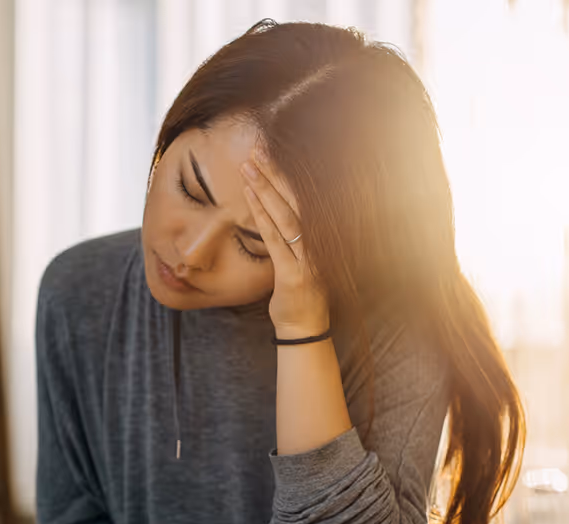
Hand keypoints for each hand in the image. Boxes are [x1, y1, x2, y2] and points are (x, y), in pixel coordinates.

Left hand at [241, 150, 329, 338]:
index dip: (286, 176)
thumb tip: (275, 212)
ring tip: (248, 167)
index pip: (304, 199)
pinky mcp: (294, 273)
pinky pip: (275, 239)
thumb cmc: (299, 293)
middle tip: (257, 150)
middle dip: (275, 174)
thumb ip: (292, 237)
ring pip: (286, 215)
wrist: (305, 329)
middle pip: (296, 200)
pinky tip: (249, 198)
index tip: (269, 154)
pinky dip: (262, 216)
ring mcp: (308, 258)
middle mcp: (318, 244)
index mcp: (320, 237)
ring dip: (266, 189)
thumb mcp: (299, 259)